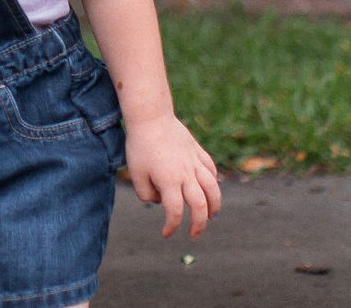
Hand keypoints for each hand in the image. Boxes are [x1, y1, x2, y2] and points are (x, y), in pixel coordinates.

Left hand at [125, 114, 220, 238]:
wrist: (151, 116)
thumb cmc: (140, 145)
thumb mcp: (135, 173)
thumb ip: (146, 194)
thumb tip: (160, 201)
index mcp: (169, 181)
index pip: (175, 212)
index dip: (172, 226)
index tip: (166, 233)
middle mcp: (186, 174)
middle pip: (200, 205)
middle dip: (199, 224)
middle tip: (194, 234)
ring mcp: (194, 161)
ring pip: (213, 188)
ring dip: (215, 205)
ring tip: (212, 216)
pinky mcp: (197, 151)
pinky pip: (211, 169)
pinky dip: (213, 181)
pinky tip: (210, 188)